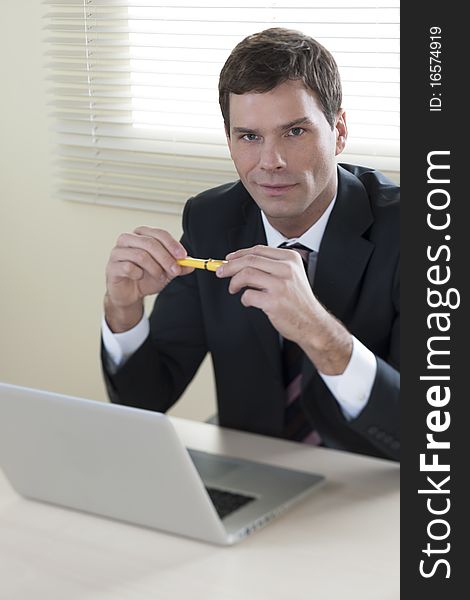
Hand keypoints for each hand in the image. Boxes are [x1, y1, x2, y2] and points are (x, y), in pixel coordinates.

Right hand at [104, 226, 192, 331]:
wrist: (130, 294)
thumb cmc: (145, 278)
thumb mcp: (166, 272)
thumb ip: (179, 267)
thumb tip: (192, 264)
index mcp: (142, 235)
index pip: (159, 233)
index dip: (172, 244)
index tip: (183, 256)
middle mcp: (128, 239)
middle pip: (150, 243)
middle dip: (166, 258)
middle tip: (175, 270)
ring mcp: (117, 252)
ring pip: (140, 255)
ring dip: (154, 268)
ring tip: (159, 277)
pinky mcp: (112, 266)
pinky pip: (128, 267)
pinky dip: (139, 274)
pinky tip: (139, 277)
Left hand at [216, 245, 351, 374]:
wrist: (312, 324)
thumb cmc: (298, 302)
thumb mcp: (291, 276)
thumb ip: (270, 267)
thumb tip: (240, 263)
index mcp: (290, 259)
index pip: (259, 250)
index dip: (239, 254)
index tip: (228, 259)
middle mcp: (287, 269)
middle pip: (249, 260)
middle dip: (230, 266)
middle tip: (220, 272)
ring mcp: (281, 285)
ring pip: (246, 274)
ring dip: (234, 282)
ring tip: (233, 289)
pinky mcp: (274, 302)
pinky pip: (248, 295)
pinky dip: (244, 299)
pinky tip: (248, 302)